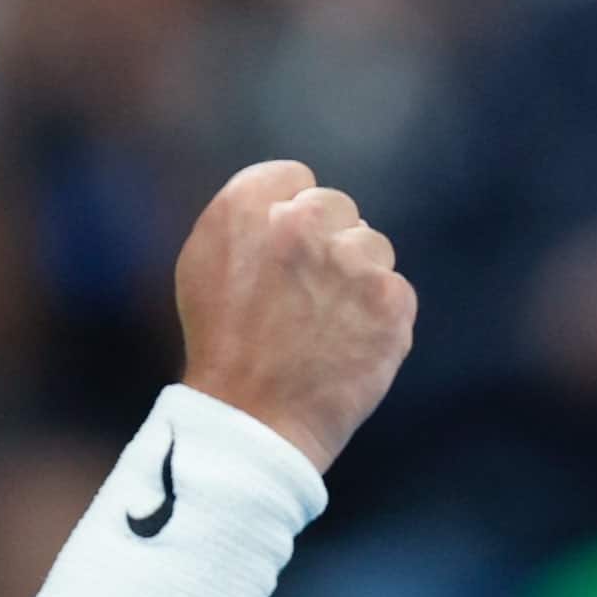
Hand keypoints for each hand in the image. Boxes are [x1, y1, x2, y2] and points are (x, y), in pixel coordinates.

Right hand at [174, 161, 415, 472]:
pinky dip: (376, 315)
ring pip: (371, 246)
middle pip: (336, 206)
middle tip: (301, 290)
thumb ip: (244, 219)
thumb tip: (288, 200)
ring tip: (322, 321)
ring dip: (354, 275)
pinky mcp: (391, 302)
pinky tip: (345, 341)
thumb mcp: (202, 263)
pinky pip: (394, 290)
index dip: (285, 214)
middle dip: (324, 239)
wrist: (251, 418)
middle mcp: (301, 221)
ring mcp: (352, 261)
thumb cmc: (220, 341)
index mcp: (246, 206)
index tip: (278, 250)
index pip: (293, 178)